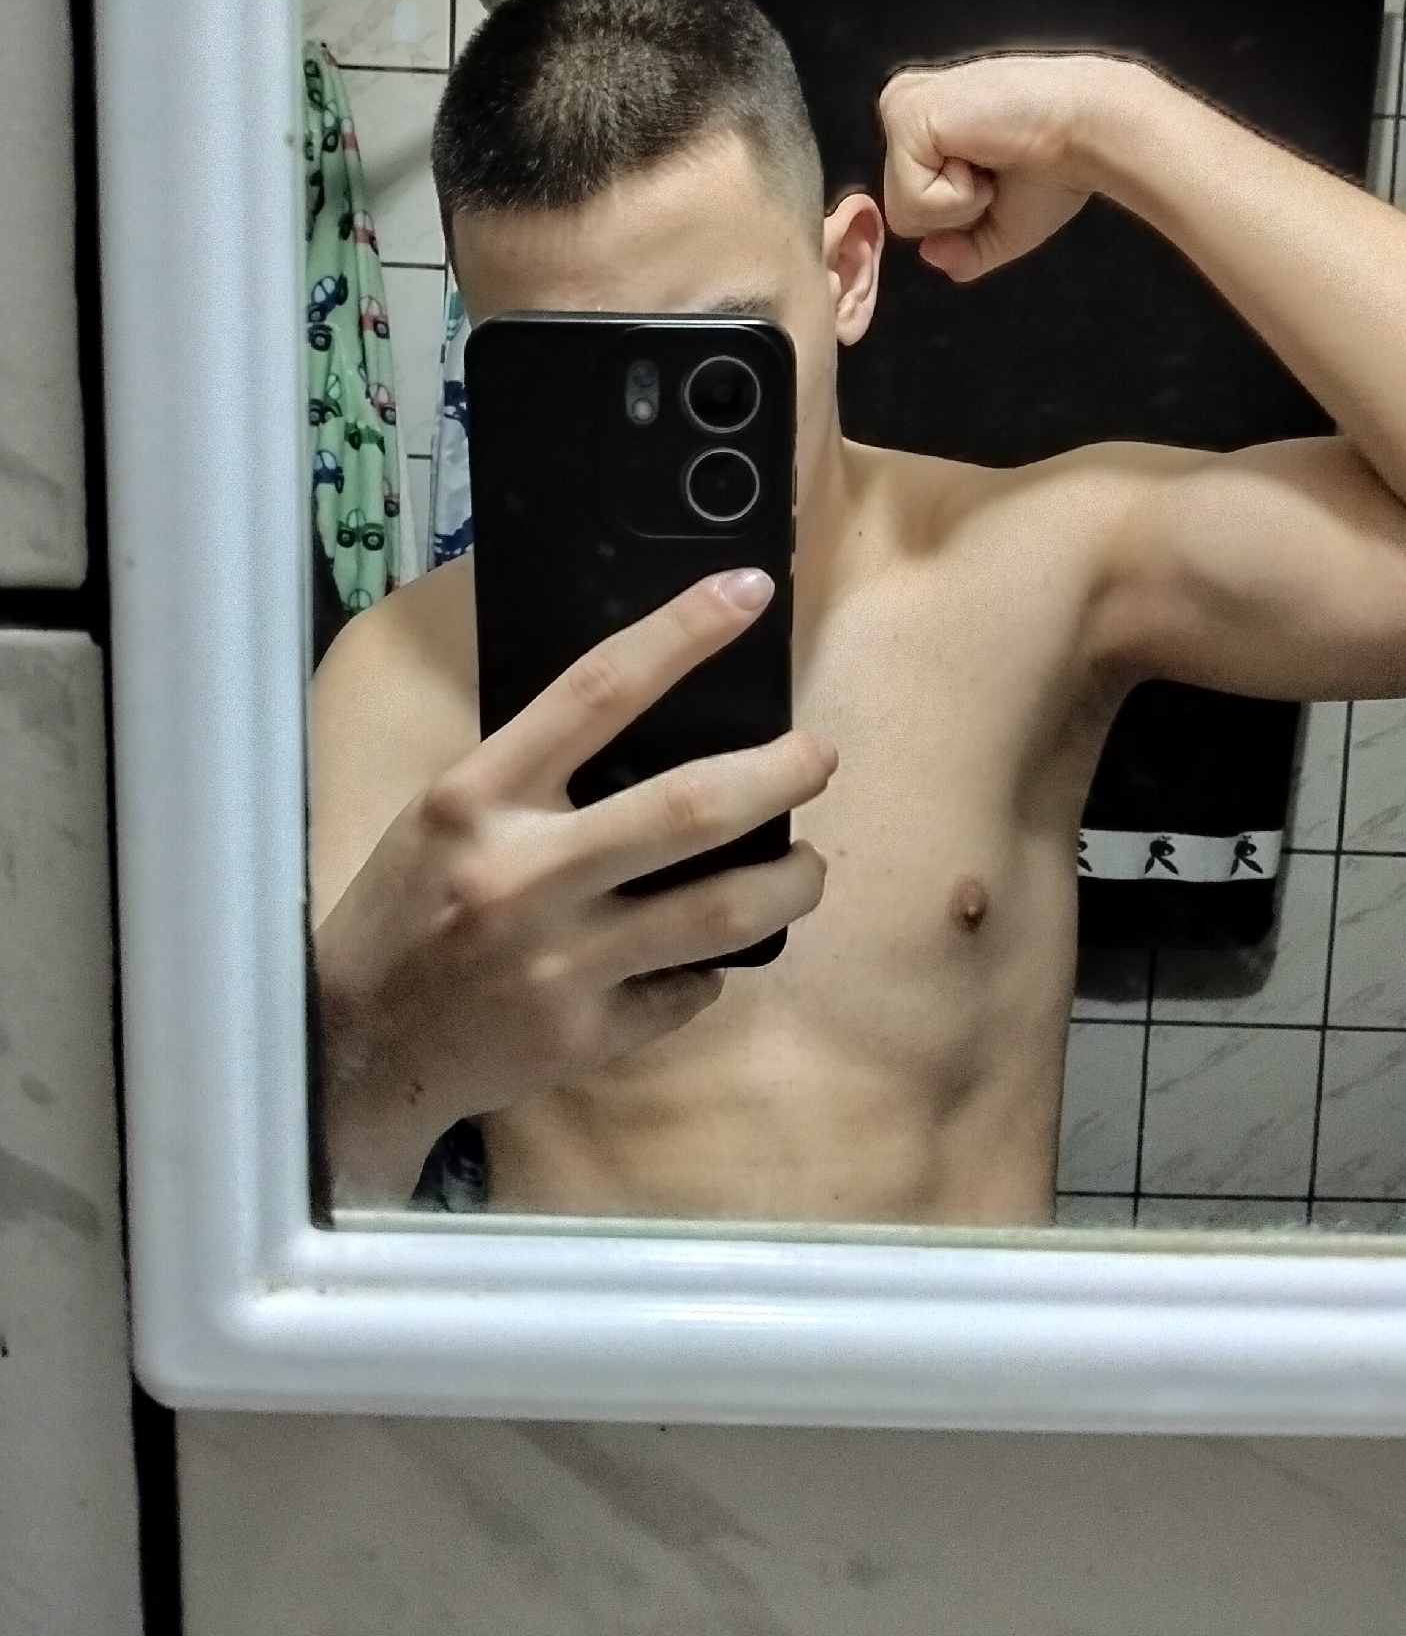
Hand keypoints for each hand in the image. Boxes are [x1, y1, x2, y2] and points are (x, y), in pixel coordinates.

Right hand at [314, 569, 835, 1204]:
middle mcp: (522, 875)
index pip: (597, 690)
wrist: (351, 1049)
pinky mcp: (585, 1038)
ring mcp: (559, 963)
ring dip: (791, 882)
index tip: (750, 591)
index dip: (683, 632)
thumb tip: (663, 720)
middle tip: (819, 757)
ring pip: (722, 912)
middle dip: (780, 772)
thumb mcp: (446, 813)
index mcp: (478, 798)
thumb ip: (535, 772)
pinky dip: (709, 967)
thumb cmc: (406, 908)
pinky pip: (688, 990)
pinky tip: (702, 955)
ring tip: (807, 866)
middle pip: (691, 807)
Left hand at [878, 53, 1127, 281]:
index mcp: (924, 127)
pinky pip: (913, 199)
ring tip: (992, 157)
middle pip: (901, 214)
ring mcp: (902, 108)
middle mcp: (906, 109)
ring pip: (903, 210)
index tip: (1000, 172)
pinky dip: (958, 196)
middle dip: (958, 213)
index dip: (962, 214)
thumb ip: (962, 251)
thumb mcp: (1002, 226)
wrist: (1088, 131)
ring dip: (960, 203)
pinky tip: (984, 151)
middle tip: (997, 167)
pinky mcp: (906, 114)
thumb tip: (929, 253)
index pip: (912, 208)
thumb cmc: (1057, 168)